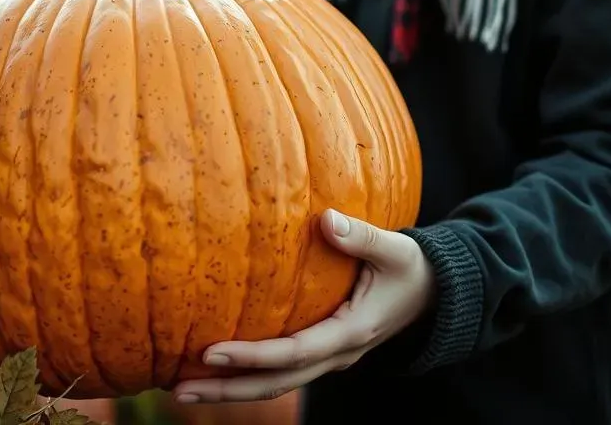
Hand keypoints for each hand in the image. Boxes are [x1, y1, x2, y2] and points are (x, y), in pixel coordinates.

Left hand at [172, 209, 436, 404]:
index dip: (252, 356)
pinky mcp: (321, 349)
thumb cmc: (410, 266)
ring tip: (182, 388)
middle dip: (226, 389)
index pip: (293, 354)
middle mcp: (336, 355)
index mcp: (351, 334)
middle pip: (275, 382)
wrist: (434, 292)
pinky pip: (281, 369)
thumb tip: (325, 219)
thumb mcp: (394, 250)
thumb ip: (362, 237)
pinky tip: (215, 367)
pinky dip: (247, 373)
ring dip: (230, 389)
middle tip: (177, 390)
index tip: (211, 353)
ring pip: (275, 383)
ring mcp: (328, 357)